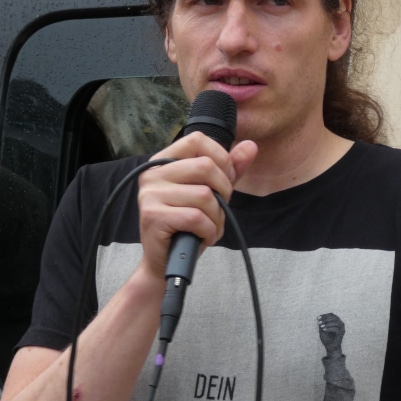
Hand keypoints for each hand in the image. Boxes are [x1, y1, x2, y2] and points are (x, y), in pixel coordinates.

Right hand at [136, 132, 256, 277]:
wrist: (167, 261)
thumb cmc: (189, 224)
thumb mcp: (213, 192)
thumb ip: (230, 169)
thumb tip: (251, 145)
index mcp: (164, 161)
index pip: (197, 140)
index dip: (221, 158)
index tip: (226, 180)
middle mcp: (153, 174)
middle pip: (205, 166)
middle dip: (224, 191)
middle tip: (218, 209)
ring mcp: (150, 194)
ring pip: (205, 195)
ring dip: (217, 217)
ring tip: (209, 227)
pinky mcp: (153, 216)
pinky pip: (197, 217)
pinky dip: (209, 231)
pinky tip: (203, 237)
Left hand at [317, 313, 345, 355]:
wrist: (330, 347)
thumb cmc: (326, 338)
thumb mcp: (322, 329)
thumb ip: (322, 323)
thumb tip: (319, 318)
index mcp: (336, 321)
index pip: (331, 315)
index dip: (324, 315)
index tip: (318, 318)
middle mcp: (340, 323)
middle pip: (334, 317)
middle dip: (325, 319)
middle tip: (319, 322)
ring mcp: (342, 327)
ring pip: (335, 322)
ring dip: (327, 323)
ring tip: (321, 326)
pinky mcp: (342, 332)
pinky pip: (336, 328)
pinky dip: (329, 328)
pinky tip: (324, 330)